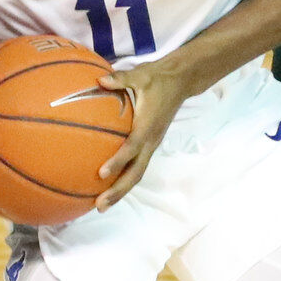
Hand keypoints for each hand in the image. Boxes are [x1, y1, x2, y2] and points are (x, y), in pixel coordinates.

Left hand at [93, 58, 192, 208]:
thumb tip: (99, 80)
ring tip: (101, 205)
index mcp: (147, 126)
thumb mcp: (140, 75)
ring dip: (121, 190)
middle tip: (99, 205)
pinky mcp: (150, 145)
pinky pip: (137, 166)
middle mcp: (151, 140)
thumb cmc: (158, 78)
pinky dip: (124, 179)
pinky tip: (108, 185)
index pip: (132, 148)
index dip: (118, 162)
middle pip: (136, 172)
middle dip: (118, 191)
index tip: (101, 174)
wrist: (180, 82)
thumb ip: (120, 79)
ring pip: (137, 173)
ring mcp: (152, 144)